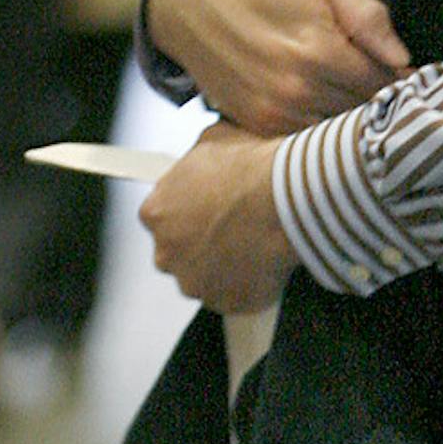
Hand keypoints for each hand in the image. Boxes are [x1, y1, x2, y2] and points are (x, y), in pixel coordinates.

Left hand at [140, 120, 295, 311]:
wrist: (286, 199)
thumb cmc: (251, 167)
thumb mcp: (215, 140)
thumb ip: (197, 159)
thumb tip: (207, 157)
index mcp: (156, 212)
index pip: (161, 216)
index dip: (188, 210)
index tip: (208, 207)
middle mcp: (167, 253)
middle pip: (179, 251)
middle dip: (202, 242)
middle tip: (235, 224)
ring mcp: (194, 282)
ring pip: (206, 276)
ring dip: (225, 264)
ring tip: (257, 241)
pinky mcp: (226, 303)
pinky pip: (236, 295)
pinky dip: (250, 283)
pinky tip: (268, 260)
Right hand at [147, 0, 410, 135]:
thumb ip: (366, 16)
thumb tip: (402, 59)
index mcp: (319, 50)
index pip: (383, 83)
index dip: (399, 77)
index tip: (404, 72)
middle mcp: (297, 89)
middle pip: (363, 110)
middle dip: (378, 97)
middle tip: (382, 81)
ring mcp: (274, 113)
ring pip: (336, 129)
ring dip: (349, 115)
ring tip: (350, 89)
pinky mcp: (256, 125)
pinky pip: (305, 137)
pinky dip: (319, 125)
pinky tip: (320, 100)